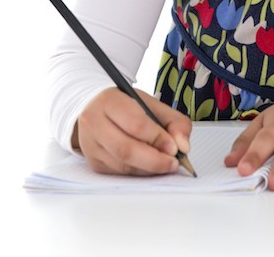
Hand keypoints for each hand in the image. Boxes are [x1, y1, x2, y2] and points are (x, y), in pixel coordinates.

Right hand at [73, 87, 191, 175]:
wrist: (95, 106)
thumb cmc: (126, 104)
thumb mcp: (151, 104)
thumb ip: (174, 121)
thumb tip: (183, 146)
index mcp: (109, 102)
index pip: (135, 124)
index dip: (157, 138)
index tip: (175, 148)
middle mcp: (94, 123)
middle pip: (125, 149)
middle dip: (154, 160)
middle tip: (173, 163)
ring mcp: (90, 145)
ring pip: (122, 165)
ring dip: (148, 168)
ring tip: (165, 163)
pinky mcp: (93, 162)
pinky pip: (119, 173)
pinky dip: (138, 171)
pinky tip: (148, 165)